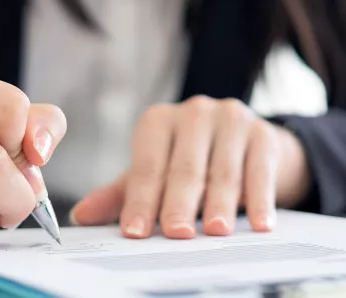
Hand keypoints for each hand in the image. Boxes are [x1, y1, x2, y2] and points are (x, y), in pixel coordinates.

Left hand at [71, 96, 310, 238]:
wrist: (251, 146)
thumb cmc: (194, 164)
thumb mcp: (157, 175)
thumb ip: (123, 194)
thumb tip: (81, 216)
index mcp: (158, 122)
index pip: (147, 166)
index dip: (141, 201)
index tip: (135, 232)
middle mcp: (194, 113)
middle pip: (185, 168)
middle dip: (179, 204)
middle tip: (177, 233)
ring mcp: (231, 119)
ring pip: (223, 171)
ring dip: (221, 204)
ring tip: (218, 231)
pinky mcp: (264, 133)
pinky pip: (260, 170)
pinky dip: (261, 199)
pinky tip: (262, 224)